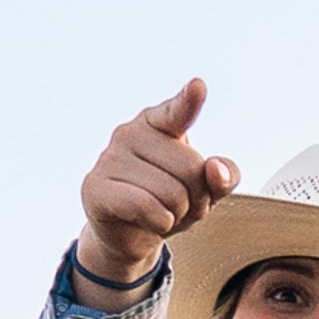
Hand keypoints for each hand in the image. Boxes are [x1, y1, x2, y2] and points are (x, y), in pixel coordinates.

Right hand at [78, 79, 236, 286]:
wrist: (128, 231)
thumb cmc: (169, 201)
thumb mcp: (206, 189)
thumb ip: (223, 176)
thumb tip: (215, 170)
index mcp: (158, 123)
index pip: (177, 112)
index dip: (188, 101)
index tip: (198, 86)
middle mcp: (130, 132)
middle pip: (193, 169)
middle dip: (197, 198)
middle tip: (179, 203)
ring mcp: (110, 157)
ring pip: (173, 194)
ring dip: (178, 215)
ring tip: (161, 211)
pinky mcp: (95, 187)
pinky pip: (147, 208)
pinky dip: (160, 224)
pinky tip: (148, 220)